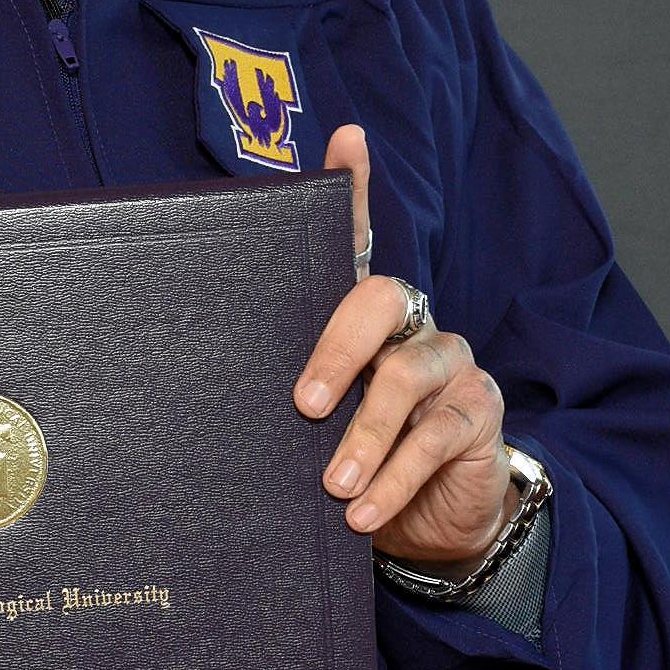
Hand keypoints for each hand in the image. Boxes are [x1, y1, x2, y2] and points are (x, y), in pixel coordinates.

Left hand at [292, 123, 518, 569]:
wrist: (423, 528)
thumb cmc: (347, 462)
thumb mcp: (310, 428)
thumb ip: (278, 396)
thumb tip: (192, 393)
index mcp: (359, 319)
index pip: (355, 243)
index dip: (354, 190)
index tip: (348, 141)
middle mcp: (408, 326)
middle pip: (378, 300)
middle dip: (336, 349)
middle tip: (305, 405)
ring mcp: (448, 364)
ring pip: (406, 377)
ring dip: (366, 436)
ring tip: (334, 486)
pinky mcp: (477, 414)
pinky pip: (436, 439)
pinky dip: (395, 478)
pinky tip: (365, 513)